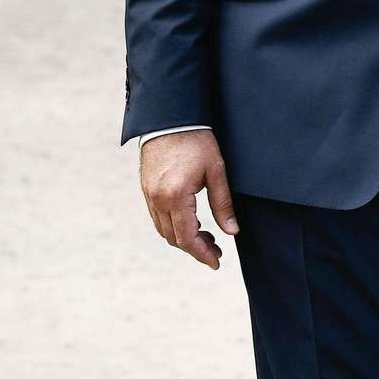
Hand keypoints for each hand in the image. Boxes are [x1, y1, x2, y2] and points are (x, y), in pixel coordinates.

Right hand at [140, 128, 237, 270]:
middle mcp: (157, 199)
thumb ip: (223, 204)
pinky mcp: (146, 188)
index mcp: (176, 195)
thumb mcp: (216, 171)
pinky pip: (157, 217)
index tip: (216, 263)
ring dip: (183, 239)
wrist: (170, 116)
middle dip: (195, 249)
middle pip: (173, 238)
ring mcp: (148, 194)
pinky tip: (190, 222)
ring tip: (206, 237)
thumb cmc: (196, 140)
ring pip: (163, 230)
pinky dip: (173, 226)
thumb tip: (232, 232)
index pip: (187, 238)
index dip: (202, 254)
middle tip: (216, 250)